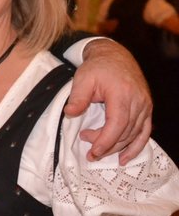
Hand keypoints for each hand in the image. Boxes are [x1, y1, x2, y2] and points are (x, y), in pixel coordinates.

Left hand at [64, 38, 151, 162]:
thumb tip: (69, 113)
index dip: (106, 140)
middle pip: (125, 132)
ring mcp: (145, 106)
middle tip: (89, 152)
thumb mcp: (82, 78)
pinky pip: (144, 132)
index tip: (93, 151)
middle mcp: (138, 101)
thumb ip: (77, 97)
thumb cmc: (97, 68)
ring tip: (98, 153)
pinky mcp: (146, 109)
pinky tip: (124, 158)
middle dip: (107, 146)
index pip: (117, 123)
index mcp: (122, 93)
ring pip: (134, 134)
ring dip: (117, 147)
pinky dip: (136, 146)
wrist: (114, 57)